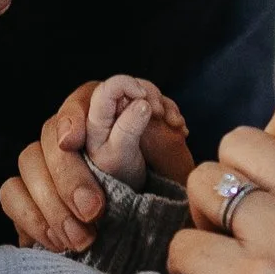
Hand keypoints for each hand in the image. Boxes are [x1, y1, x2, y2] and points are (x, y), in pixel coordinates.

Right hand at [1, 72, 191, 252]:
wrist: (150, 243)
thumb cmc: (164, 199)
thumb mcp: (173, 169)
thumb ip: (159, 137)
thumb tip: (141, 108)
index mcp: (107, 117)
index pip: (81, 99)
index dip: (72, 116)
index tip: (74, 140)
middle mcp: (72, 136)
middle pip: (49, 134)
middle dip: (68, 175)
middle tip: (93, 211)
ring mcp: (46, 165)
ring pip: (28, 162)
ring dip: (51, 203)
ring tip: (82, 238)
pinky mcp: (29, 196)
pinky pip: (11, 194)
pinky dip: (32, 218)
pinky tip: (58, 242)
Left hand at [83, 72, 192, 189]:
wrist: (131, 189)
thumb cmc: (118, 173)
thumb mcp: (120, 155)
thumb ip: (128, 129)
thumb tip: (143, 103)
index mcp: (96, 119)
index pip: (106, 89)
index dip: (125, 84)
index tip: (143, 98)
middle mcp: (110, 111)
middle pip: (129, 86)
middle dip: (149, 94)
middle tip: (159, 113)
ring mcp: (127, 113)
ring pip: (146, 92)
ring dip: (163, 104)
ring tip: (174, 123)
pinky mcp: (143, 117)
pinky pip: (158, 104)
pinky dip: (171, 111)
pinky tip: (178, 126)